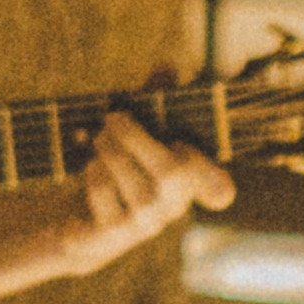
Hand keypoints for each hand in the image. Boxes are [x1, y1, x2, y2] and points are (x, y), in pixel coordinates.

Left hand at [0, 111, 233, 303]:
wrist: (84, 222)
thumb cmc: (121, 167)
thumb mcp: (139, 132)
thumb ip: (156, 101)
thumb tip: (168, 67)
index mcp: (188, 183)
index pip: (219, 188)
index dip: (216, 175)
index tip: (191, 150)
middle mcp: (173, 207)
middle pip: (172, 173)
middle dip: (137, 137)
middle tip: (113, 118)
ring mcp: (144, 225)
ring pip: (133, 183)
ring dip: (110, 150)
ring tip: (99, 140)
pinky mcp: (112, 235)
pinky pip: (104, 195)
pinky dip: (93, 172)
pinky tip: (91, 168)